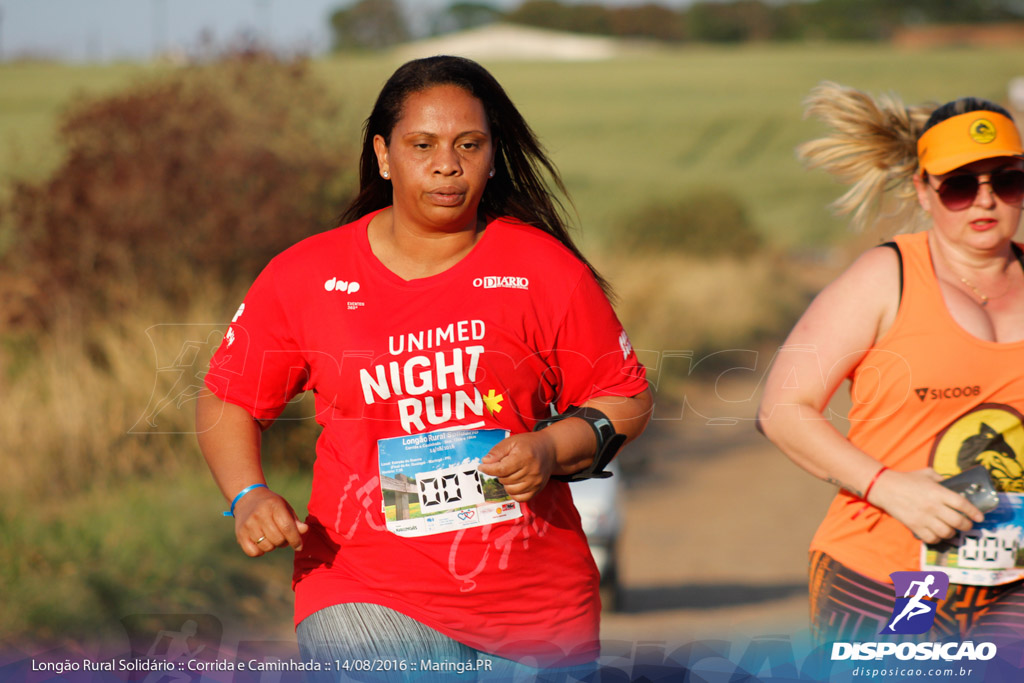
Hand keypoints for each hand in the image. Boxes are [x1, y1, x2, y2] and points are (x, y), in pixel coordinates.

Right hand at [233, 486, 308, 556]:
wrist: (247, 499)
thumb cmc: (271, 505)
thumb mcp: (285, 507)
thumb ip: (295, 521)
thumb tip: (305, 530)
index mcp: (274, 505)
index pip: (287, 527)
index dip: (295, 540)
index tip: (299, 546)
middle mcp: (260, 514)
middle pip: (278, 539)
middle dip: (284, 542)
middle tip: (282, 537)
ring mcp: (248, 525)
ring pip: (267, 547)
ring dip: (272, 546)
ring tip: (272, 537)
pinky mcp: (240, 534)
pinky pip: (253, 552)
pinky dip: (260, 551)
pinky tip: (261, 542)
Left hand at [478, 431, 557, 501]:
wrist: (550, 449)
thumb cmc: (529, 444)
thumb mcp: (512, 441)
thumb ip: (497, 451)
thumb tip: (485, 462)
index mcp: (524, 457)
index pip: (501, 469)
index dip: (488, 469)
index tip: (482, 467)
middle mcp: (531, 470)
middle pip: (504, 479)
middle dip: (499, 473)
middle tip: (505, 464)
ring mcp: (536, 481)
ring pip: (510, 490)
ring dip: (505, 483)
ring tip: (510, 472)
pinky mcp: (538, 489)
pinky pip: (520, 498)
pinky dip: (513, 492)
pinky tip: (514, 483)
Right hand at [869, 468, 984, 543]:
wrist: (884, 487)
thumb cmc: (906, 479)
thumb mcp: (927, 473)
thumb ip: (942, 479)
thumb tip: (954, 486)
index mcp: (937, 492)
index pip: (962, 504)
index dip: (974, 512)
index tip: (980, 517)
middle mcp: (933, 506)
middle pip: (958, 521)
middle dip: (966, 525)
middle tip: (966, 524)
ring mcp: (923, 518)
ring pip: (946, 532)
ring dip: (952, 533)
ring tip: (951, 529)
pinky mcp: (914, 526)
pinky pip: (932, 539)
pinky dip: (937, 538)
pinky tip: (937, 533)